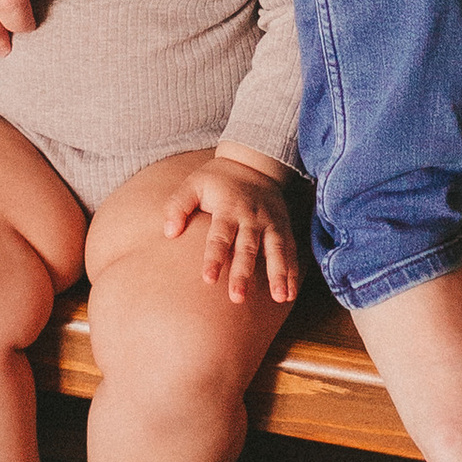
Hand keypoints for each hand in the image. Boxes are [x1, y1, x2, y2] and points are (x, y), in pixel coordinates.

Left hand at [166, 151, 299, 307]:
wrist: (253, 163)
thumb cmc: (218, 179)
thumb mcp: (194, 184)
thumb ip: (178, 206)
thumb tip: (168, 232)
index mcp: (227, 208)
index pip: (219, 237)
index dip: (213, 258)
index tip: (208, 280)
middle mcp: (251, 218)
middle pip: (247, 248)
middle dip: (243, 273)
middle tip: (238, 298)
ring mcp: (270, 223)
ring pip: (276, 250)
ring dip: (278, 275)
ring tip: (279, 298)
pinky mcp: (283, 227)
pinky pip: (290, 251)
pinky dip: (292, 273)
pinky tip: (290, 295)